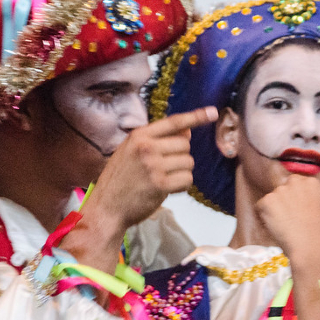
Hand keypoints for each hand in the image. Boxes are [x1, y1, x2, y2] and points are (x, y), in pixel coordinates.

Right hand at [88, 106, 217, 228]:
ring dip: (181, 172)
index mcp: (139, 136)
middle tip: (164, 168)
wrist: (106, 208)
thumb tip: (187, 131)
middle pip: (185, 144)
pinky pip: (187, 179)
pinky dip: (181, 185)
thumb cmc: (120, 179)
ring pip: (188, 163)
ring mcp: (154, 166)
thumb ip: (156, 139)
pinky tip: (167, 189)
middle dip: (180, 157)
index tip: (213, 112)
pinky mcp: (161, 185)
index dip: (196, 117)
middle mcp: (147, 147)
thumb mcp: (131, 151)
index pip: (174, 122)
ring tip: (163, 179)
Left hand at [256, 175, 319, 319]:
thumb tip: (289, 198)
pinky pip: (260, 210)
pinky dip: (266, 222)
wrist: (312, 253)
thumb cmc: (317, 240)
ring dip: (273, 216)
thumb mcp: (313, 213)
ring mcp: (282, 191)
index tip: (299, 219)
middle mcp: (297, 182)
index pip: (292, 184)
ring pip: (268, 202)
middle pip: (278, 190)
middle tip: (294, 227)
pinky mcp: (269, 202)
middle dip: (281, 208)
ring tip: (288, 230)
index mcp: (313, 183)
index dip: (292, 204)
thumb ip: (301, 201)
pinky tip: (279, 230)